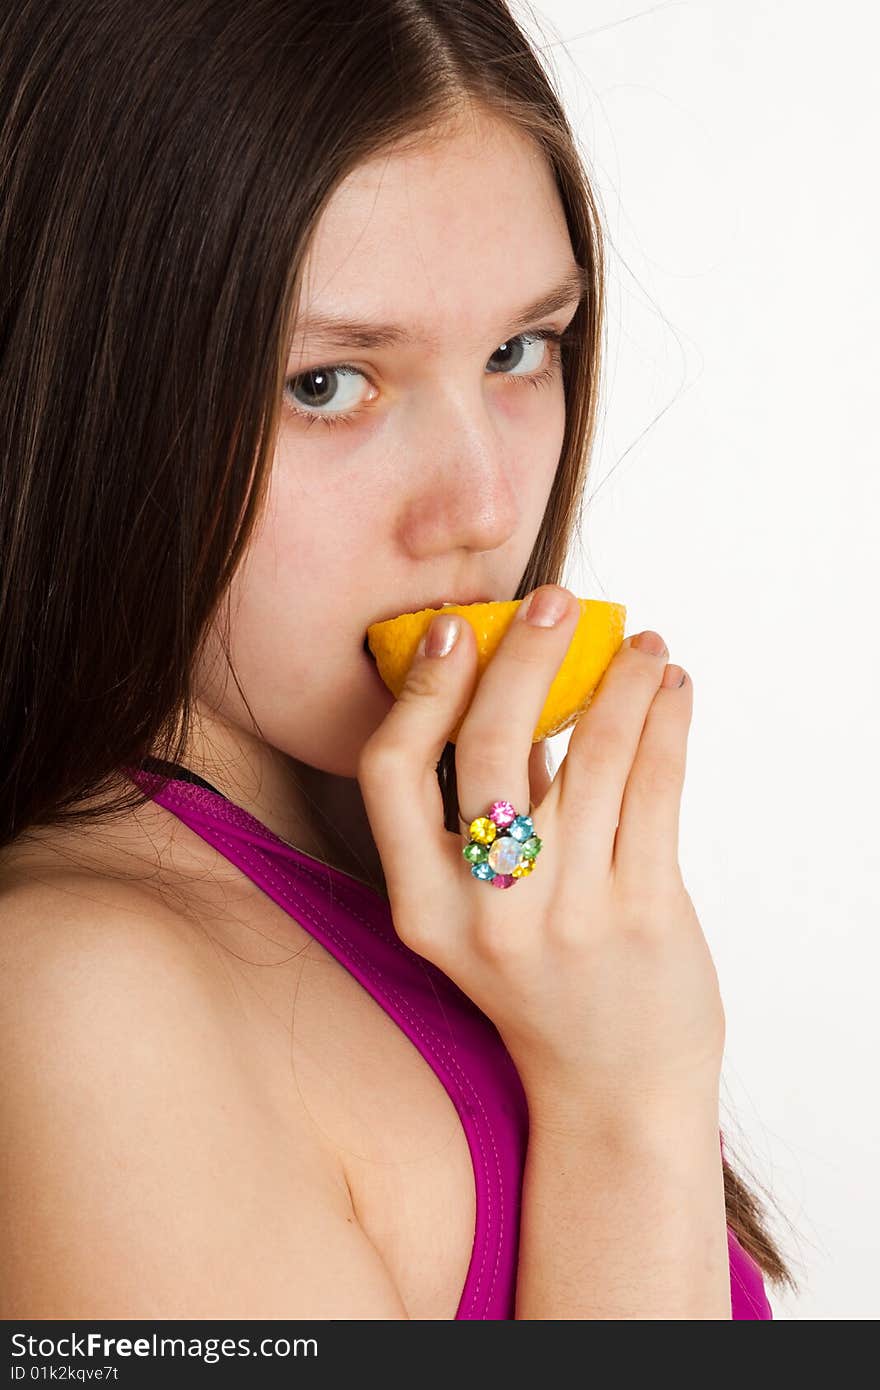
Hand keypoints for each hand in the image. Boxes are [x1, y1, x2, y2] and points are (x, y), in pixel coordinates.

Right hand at [357, 585, 724, 1126]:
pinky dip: (665, 721)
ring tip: (640, 643)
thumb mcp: (477, 911)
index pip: (391, 773)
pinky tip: (670, 689)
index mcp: (421, 907)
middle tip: (553, 603)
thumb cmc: (539, 982)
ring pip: (591, 754)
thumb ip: (486, 806)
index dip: (420, 690)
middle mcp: (485, 912)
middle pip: (490, 747)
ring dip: (619, 680)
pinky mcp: (643, 913)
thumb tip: (511, 678)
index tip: (456, 630)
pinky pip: (655, 786)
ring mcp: (567, 915)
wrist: (611, 1084)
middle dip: (523, 656)